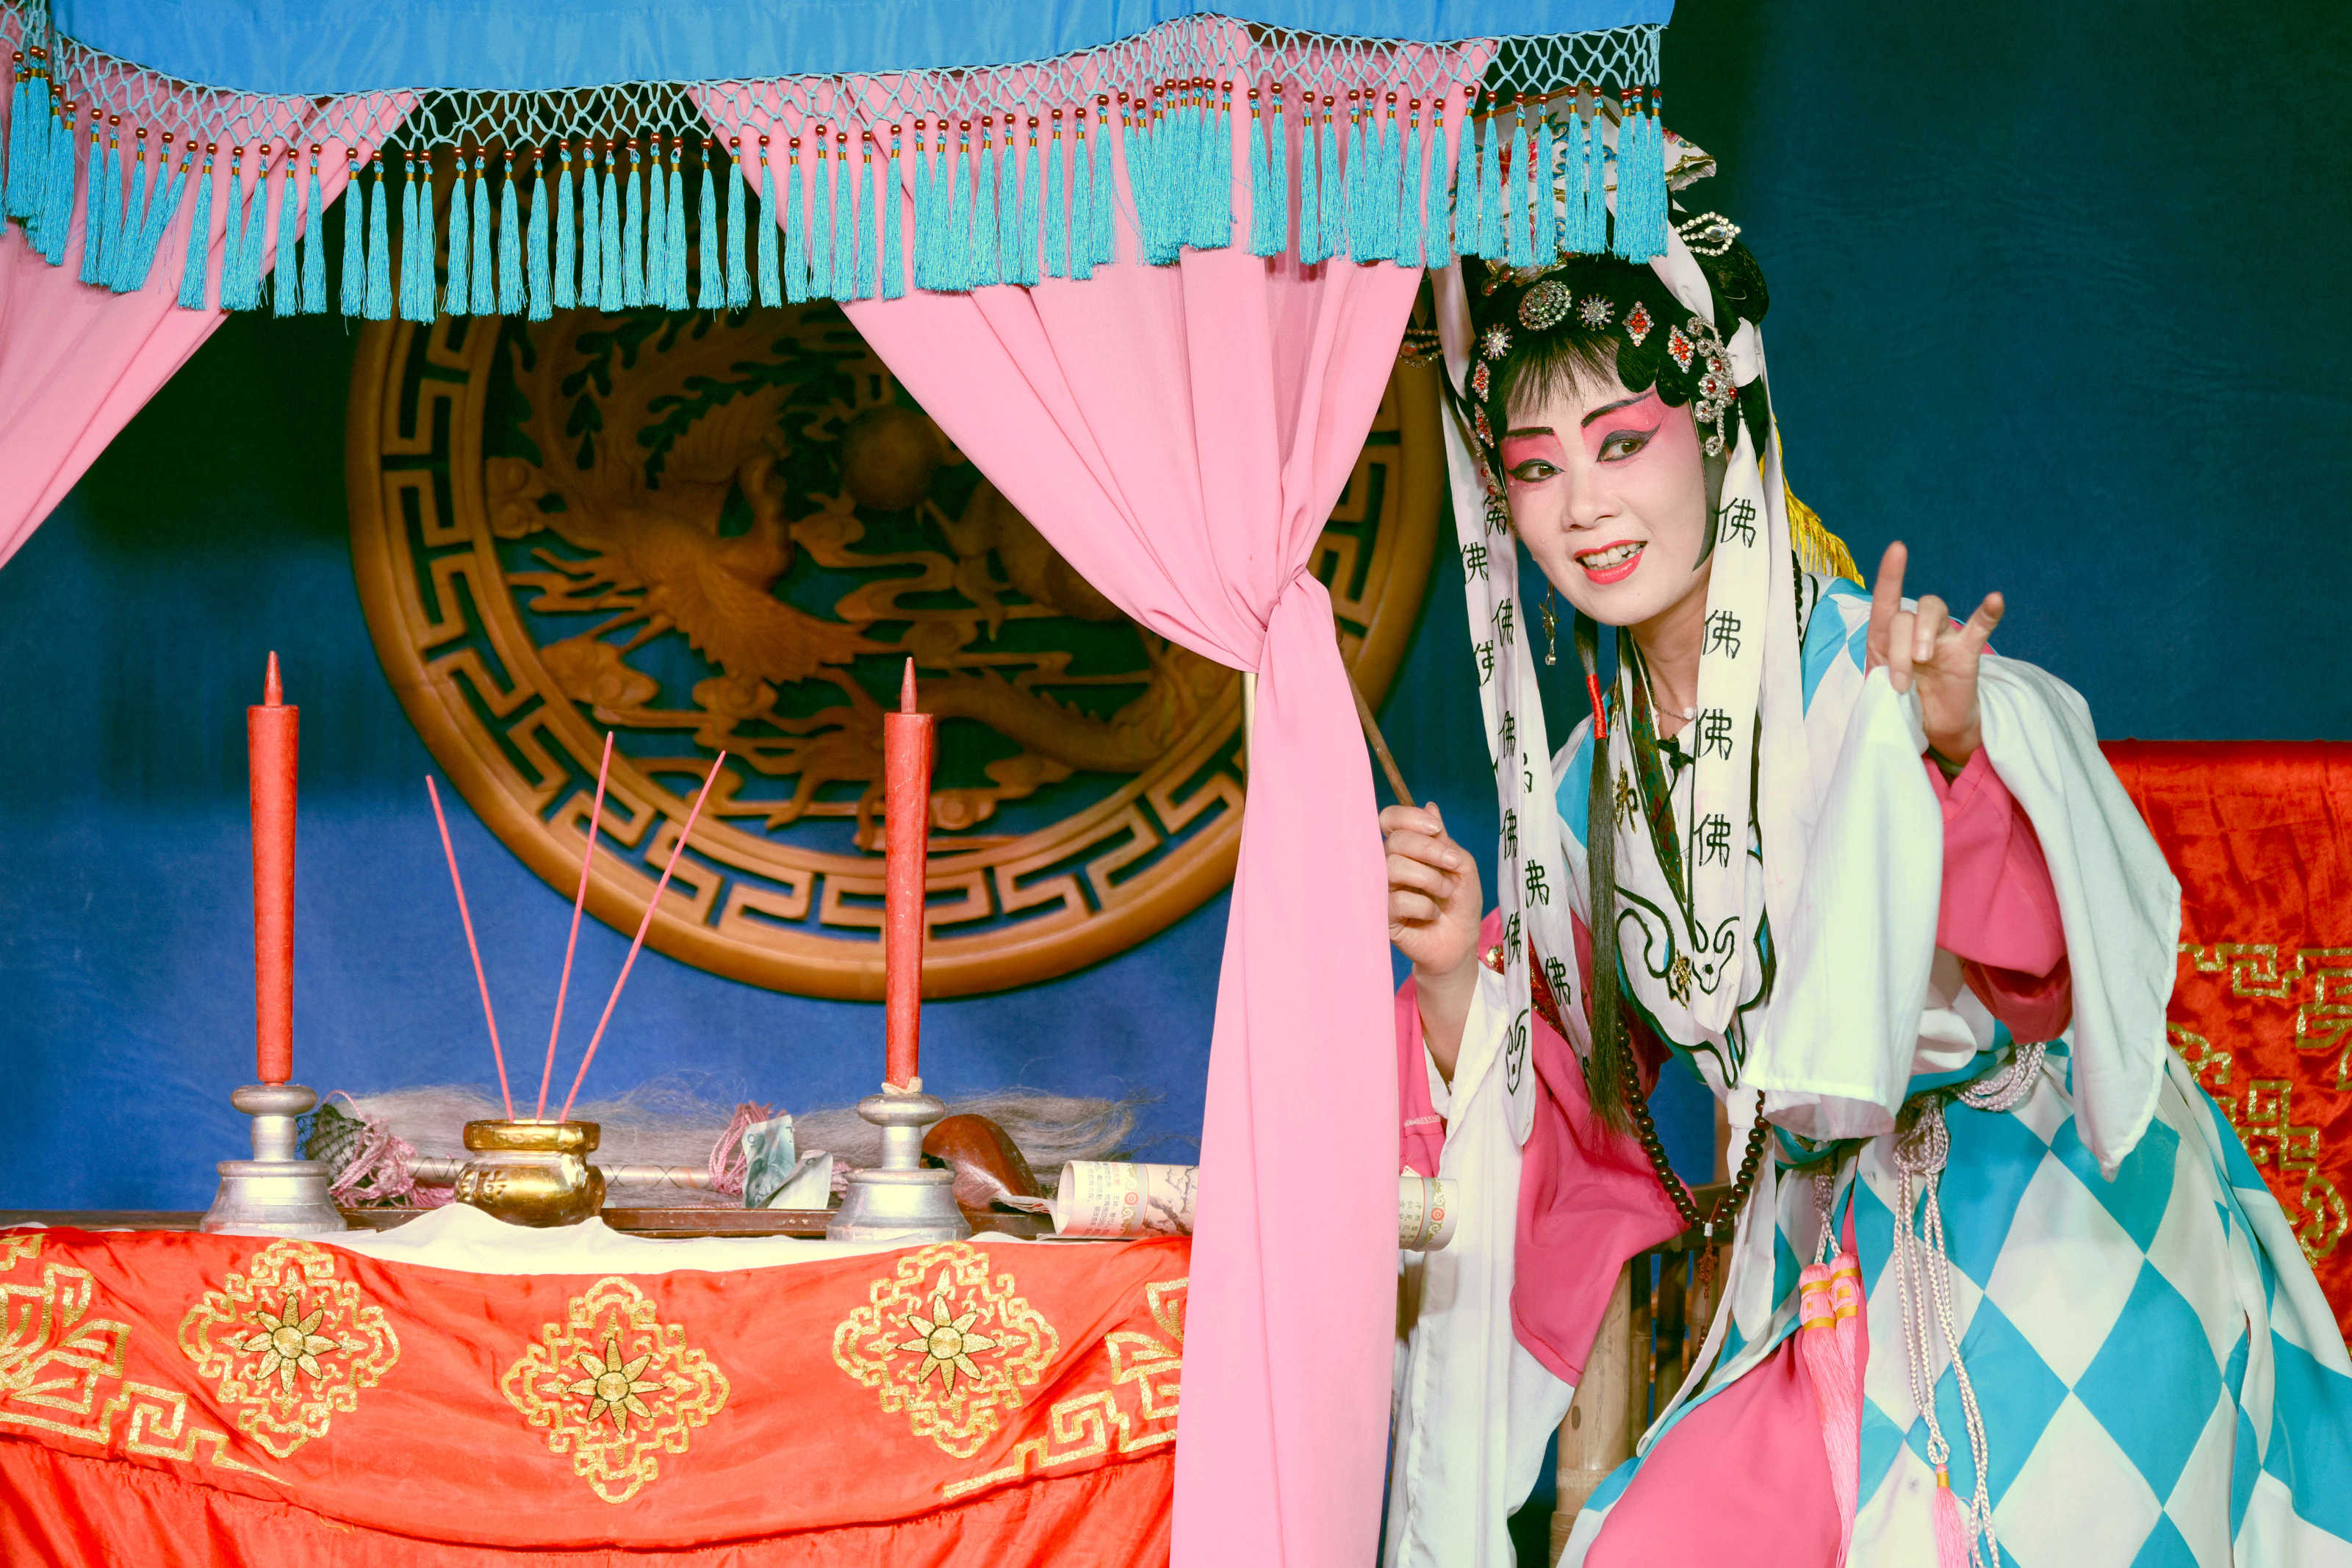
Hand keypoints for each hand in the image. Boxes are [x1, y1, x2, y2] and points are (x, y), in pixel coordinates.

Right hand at [1383, 802, 1482, 1079]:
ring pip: (1393, 867)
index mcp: (1404, 849)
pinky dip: (1424, 905)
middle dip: (1429, 850)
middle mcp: (1387, 865)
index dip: (1409, 818)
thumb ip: (1444, 841)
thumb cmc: (1459, 904)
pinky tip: (1432, 915)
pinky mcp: (1381, 916)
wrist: (1460, 944)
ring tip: (1446, 894)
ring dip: (1430, 879)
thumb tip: (1430, 806)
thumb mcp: (1461, 867)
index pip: (1389, 820)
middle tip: (1454, 866)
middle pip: (1393, 841)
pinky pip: (1396, 900)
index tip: (1436, 829)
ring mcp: (1381, 890)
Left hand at [1867, 542, 2002, 766]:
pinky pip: (1980, 626)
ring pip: (1933, 611)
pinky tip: (1995, 599)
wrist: (1931, 727)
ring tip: (1923, 660)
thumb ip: (1881, 675)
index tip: (1898, 548)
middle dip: (1898, 648)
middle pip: (1905, 616)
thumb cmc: (1901, 703)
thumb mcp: (1881, 690)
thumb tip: (1890, 674)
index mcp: (1885, 637)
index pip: (1885, 601)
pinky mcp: (1967, 652)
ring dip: (1924, 633)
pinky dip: (1988, 612)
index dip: (1890, 575)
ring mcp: (1942, 637)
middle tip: (1900, 683)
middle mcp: (1913, 629)